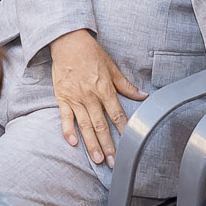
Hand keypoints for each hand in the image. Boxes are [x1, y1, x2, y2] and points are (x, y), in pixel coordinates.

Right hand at [48, 28, 144, 167]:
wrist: (68, 43)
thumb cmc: (91, 55)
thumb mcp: (112, 67)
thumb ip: (126, 86)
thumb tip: (143, 96)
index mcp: (104, 88)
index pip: (116, 114)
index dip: (123, 130)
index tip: (129, 144)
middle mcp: (90, 96)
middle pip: (101, 124)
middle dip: (107, 145)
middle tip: (112, 162)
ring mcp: (75, 98)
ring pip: (85, 125)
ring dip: (91, 143)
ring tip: (97, 159)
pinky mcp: (62, 98)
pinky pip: (65, 117)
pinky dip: (68, 130)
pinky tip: (73, 143)